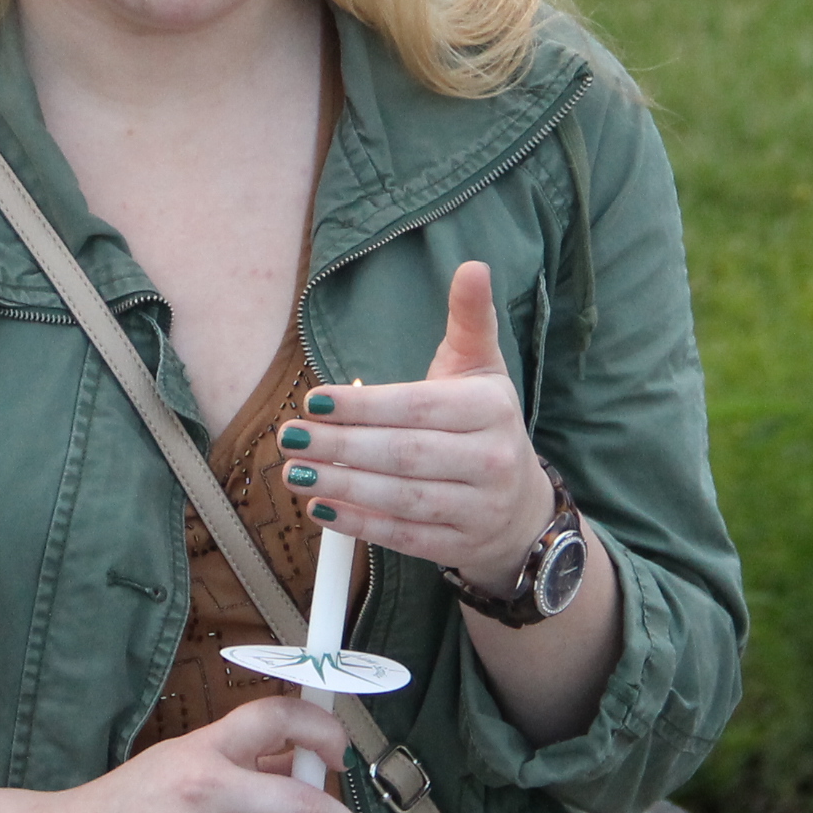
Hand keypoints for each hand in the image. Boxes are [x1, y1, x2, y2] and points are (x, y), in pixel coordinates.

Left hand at [275, 260, 552, 601]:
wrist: (522, 510)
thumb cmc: (485, 425)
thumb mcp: (483, 368)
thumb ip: (470, 319)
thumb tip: (472, 266)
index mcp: (491, 408)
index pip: (418, 407)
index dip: (363, 406)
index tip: (314, 402)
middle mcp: (492, 460)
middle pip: (405, 454)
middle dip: (341, 447)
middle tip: (290, 438)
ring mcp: (478, 509)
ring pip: (402, 498)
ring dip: (343, 487)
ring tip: (295, 473)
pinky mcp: (460, 546)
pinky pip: (405, 537)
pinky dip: (362, 526)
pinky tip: (323, 510)